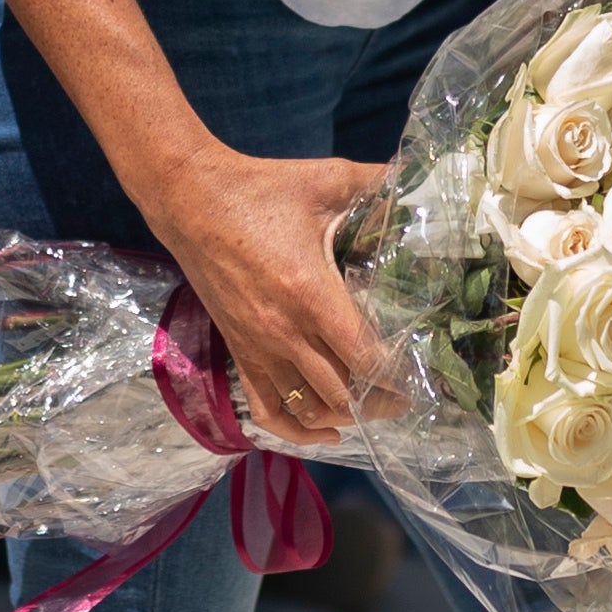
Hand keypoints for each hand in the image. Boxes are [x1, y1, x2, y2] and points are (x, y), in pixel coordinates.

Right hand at [139, 140, 390, 445]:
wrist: (189, 199)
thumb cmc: (260, 189)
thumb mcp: (325, 179)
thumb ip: (377, 182)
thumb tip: (419, 180)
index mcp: (311, 294)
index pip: (363, 357)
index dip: (396, 376)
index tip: (421, 377)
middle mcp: (285, 331)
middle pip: (343, 393)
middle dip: (381, 403)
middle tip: (407, 397)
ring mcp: (259, 347)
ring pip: (309, 408)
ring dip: (345, 416)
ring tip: (374, 410)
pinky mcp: (239, 351)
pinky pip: (267, 409)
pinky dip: (297, 431)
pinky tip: (326, 433)